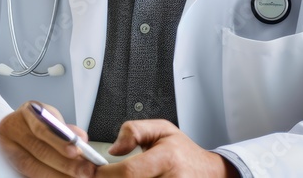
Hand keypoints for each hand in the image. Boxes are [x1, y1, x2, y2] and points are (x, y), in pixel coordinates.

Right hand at [0, 101, 98, 177]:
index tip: (77, 152)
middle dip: (64, 163)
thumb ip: (65, 128)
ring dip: (55, 174)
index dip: (60, 142)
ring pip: (30, 166)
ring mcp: (6, 146)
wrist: (12, 127)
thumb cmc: (35, 121)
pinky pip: (25, 173)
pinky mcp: (6, 161)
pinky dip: (44, 176)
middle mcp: (13, 128)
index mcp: (27, 112)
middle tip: (84, 170)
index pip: (42, 129)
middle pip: (38, 150)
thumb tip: (81, 139)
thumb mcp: (50, 117)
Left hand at [97, 119, 237, 177]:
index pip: (129, 171)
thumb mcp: (162, 129)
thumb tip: (114, 149)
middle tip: (101, 174)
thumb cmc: (183, 152)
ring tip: (118, 176)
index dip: (106, 173)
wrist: (207, 172)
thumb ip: (134, 130)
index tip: (94, 169)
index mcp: (167, 159)